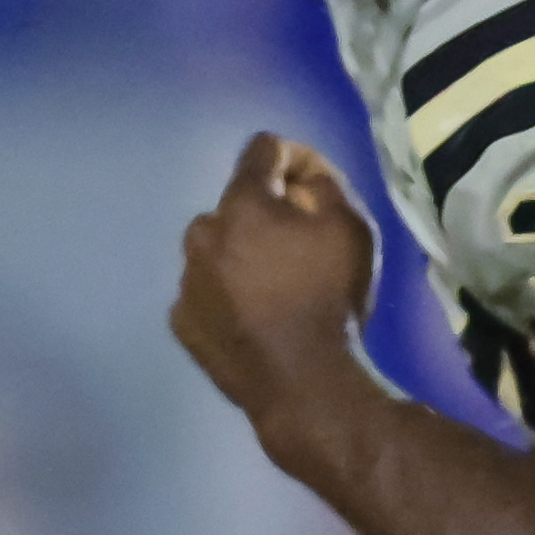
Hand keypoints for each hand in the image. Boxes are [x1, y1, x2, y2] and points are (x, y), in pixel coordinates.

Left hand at [168, 134, 379, 431]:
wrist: (302, 385)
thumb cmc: (330, 299)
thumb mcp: (351, 229)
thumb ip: (327, 186)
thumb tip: (306, 178)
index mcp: (242, 203)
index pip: (262, 149)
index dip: (295, 156)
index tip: (316, 181)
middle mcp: (202, 232)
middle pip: (235, 205)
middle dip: (265, 214)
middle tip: (298, 244)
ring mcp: (187, 280)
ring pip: (214, 251)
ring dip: (241, 255)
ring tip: (275, 286)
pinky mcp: (182, 321)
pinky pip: (205, 294)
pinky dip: (226, 297)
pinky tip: (254, 319)